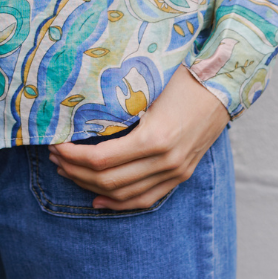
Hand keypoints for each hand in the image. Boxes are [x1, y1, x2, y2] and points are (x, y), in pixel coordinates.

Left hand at [48, 64, 229, 210]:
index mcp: (154, 137)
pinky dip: (119, 203)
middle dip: (75, 171)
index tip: (54, 143)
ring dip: (91, 187)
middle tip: (54, 156)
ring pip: (124, 194)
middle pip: (108, 180)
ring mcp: (175, 171)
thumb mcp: (148, 86)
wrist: (224, 82)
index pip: (101, 159)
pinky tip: (97, 199)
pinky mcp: (181, 174)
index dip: (73, 156)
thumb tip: (81, 109)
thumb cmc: (183, 75)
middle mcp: (165, 161)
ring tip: (68, 173)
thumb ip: (120, 104)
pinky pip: (146, 199)